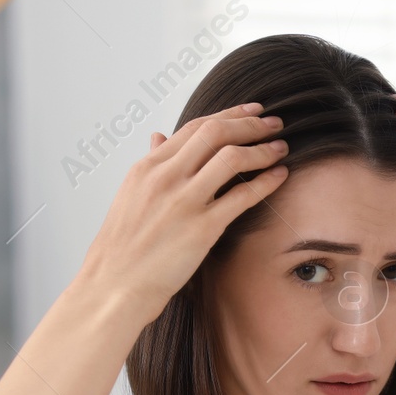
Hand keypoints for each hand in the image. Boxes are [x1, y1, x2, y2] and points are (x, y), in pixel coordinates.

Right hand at [75, 102, 289, 321]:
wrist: (115, 283)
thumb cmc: (124, 245)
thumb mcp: (131, 193)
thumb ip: (151, 163)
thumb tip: (158, 135)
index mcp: (149, 166)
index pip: (195, 127)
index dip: (229, 114)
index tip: (253, 111)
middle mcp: (166, 177)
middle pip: (216, 133)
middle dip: (251, 124)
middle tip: (276, 123)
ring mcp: (184, 201)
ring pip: (231, 158)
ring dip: (262, 149)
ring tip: (280, 147)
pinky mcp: (202, 228)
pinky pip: (242, 196)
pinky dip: (265, 182)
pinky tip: (280, 175)